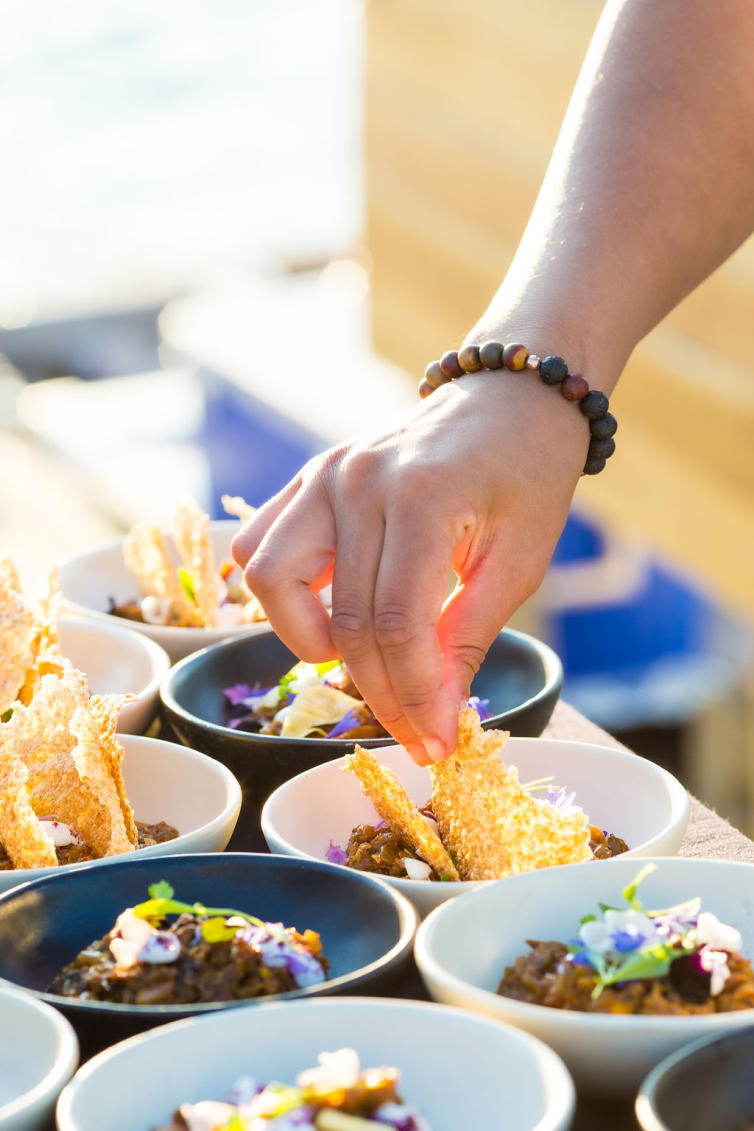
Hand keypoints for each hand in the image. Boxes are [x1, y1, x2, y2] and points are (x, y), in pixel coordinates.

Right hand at [231, 370, 586, 763]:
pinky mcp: (308, 477)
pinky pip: (258, 543)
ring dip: (308, 638)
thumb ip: (467, 636)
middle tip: (414, 731)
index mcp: (421, 496)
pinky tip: (328, 611)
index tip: (435, 745)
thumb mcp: (520, 560)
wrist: (510, 397)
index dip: (414, 697)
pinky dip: (279, 591)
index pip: (396, 624)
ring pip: (270, 580)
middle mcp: (356, 481)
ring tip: (361, 658)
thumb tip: (432, 714)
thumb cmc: (528, 476)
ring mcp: (322, 474)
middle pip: (343, 620)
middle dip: (380, 692)